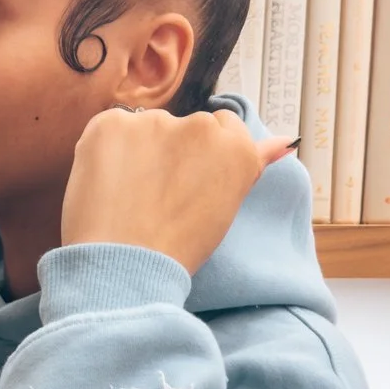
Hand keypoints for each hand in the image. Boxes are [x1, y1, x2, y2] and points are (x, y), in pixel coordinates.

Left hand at [61, 109, 293, 276]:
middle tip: (156, 197)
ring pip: (145, 128)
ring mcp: (154, 122)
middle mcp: (200, 126)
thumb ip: (253, 163)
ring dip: (136, 152)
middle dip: (169, 152)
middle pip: (183, 126)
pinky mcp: (112, 123)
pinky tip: (105, 185)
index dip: (200, 157)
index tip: (188, 182)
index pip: (221, 126)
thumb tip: (285, 141)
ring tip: (127, 197)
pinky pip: (109, 129)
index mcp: (236, 147)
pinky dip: (104, 152)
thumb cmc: (177, 247)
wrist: (125, 266)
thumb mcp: (226, 206)